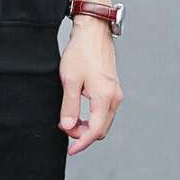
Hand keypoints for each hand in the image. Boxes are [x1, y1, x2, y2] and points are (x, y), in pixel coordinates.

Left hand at [58, 16, 122, 154]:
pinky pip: (104, 110)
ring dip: (88, 125)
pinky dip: (92, 116)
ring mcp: (115, 92)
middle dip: (83, 135)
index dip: (81, 142)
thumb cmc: (81, 52)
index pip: (95, 131)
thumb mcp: (69, 79)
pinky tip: (79, 111)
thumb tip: (68, 127)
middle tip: (64, 129)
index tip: (70, 149)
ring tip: (69, 121)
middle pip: (101, 129)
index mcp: (105, 98)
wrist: (93, 30)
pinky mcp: (112, 87)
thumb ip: (69, 106)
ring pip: (103, 120)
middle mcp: (114, 98)